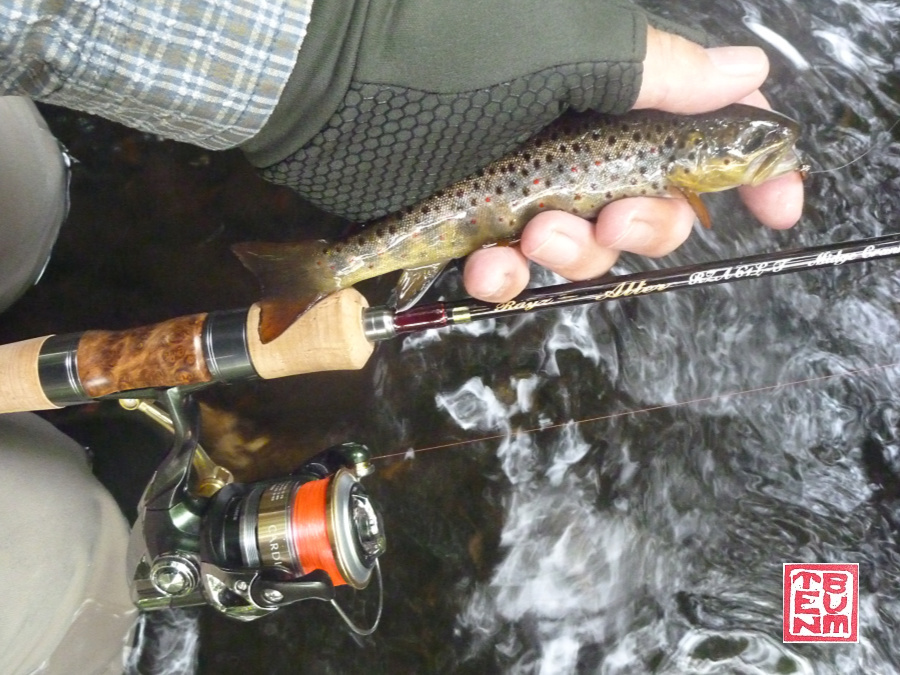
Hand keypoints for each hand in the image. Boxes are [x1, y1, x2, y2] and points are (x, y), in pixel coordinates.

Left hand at [462, 26, 805, 301]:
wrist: (327, 87)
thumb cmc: (447, 54)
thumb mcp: (566, 43)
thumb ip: (661, 69)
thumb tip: (750, 70)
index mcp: (610, 93)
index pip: (702, 134)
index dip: (749, 175)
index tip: (779, 211)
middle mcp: (574, 141)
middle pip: (651, 211)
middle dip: (645, 230)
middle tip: (612, 222)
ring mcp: (522, 187)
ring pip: (582, 252)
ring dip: (571, 254)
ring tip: (534, 231)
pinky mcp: (471, 226)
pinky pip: (511, 273)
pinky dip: (505, 275)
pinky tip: (485, 260)